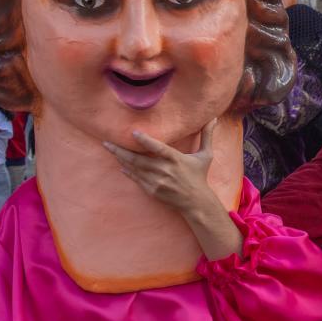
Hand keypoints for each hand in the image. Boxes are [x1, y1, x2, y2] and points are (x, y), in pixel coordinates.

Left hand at [104, 123, 218, 214]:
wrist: (196, 202)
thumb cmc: (200, 176)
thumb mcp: (205, 155)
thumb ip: (207, 136)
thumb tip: (215, 118)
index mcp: (176, 159)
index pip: (157, 148)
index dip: (145, 141)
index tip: (132, 133)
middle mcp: (164, 170)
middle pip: (138, 159)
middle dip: (120, 150)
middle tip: (106, 142)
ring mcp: (157, 182)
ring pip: (134, 169)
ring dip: (121, 159)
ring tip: (110, 150)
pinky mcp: (152, 191)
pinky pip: (137, 179)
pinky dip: (128, 172)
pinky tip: (121, 165)